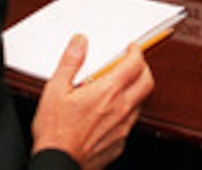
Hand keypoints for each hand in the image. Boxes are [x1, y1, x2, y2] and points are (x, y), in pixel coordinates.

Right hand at [32, 34, 154, 168]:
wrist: (58, 163)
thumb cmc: (56, 133)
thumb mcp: (55, 90)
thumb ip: (70, 62)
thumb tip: (79, 43)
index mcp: (107, 92)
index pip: (134, 64)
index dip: (136, 52)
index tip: (132, 49)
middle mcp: (120, 108)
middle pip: (146, 82)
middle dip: (143, 68)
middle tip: (133, 64)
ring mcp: (122, 127)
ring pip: (140, 102)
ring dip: (135, 90)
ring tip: (120, 87)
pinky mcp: (119, 142)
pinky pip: (130, 122)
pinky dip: (126, 112)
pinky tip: (112, 112)